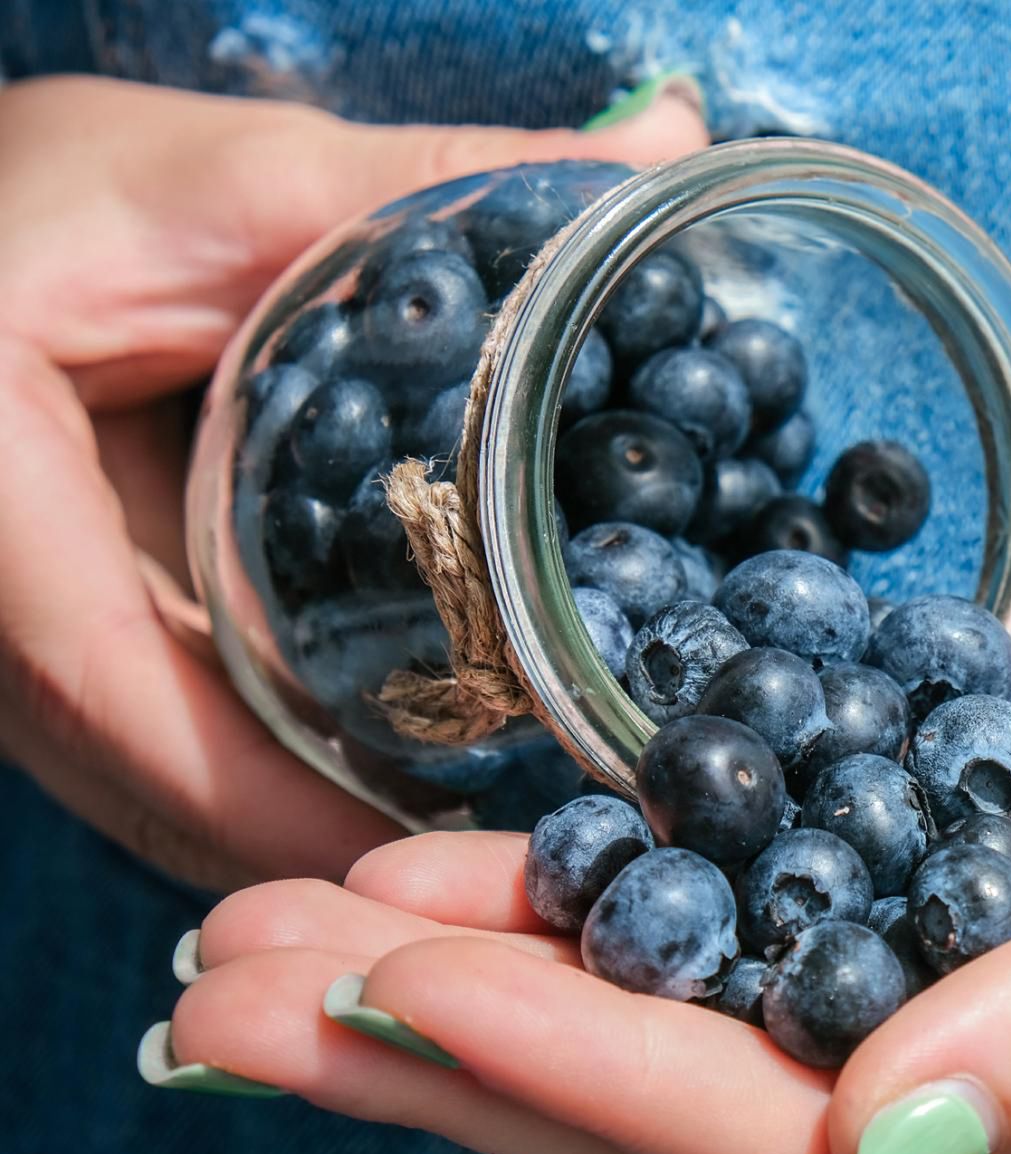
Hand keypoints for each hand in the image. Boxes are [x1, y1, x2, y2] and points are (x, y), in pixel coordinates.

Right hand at [0, 76, 705, 889]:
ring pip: (129, 781)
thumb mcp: (237, 175)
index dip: (263, 794)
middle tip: (476, 866)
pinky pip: (132, 744)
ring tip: (441, 847)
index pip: (110, 684)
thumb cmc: (49, 185)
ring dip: (273, 830)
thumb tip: (668, 149)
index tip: (416, 848)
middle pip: (130, 772)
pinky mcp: (40, 632)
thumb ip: (434, 181)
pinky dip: (240, 780)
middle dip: (297, 839)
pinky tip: (355, 782)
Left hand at [160, 441, 1010, 1153]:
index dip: (595, 1070)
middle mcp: (1010, 1076)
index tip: (401, 989)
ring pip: (680, 1000)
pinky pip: (728, 883)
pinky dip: (586, 868)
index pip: (808, 1138)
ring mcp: (956, 963)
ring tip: (272, 927)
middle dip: (467, 1039)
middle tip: (237, 981)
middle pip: (696, 1093)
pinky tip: (448, 846)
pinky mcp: (924, 845)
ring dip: (484, 961)